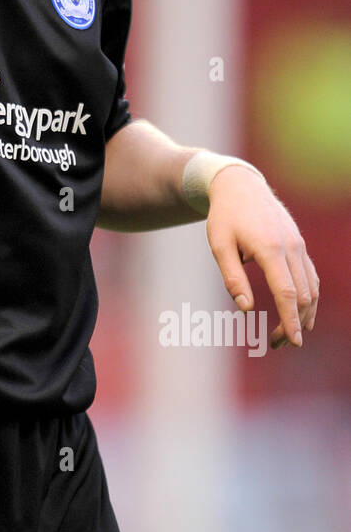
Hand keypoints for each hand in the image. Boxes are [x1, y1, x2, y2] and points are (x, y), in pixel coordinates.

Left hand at [205, 165, 318, 348]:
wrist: (241, 187)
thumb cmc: (225, 217)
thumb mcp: (219, 246)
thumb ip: (232, 278)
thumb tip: (246, 309)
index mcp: (270, 249)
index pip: (286, 293)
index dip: (290, 320)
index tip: (292, 341)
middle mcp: (291, 247)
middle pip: (302, 295)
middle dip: (294, 324)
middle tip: (276, 344)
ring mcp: (299, 245)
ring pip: (312, 288)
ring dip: (304, 314)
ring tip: (287, 335)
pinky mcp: (300, 245)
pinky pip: (311, 276)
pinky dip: (309, 298)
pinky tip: (303, 313)